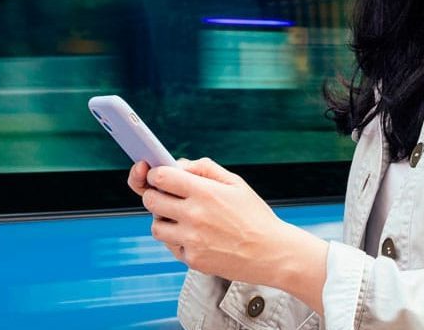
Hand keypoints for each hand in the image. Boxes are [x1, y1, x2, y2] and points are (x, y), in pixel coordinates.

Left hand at [136, 157, 327, 301]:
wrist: (272, 253)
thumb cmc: (254, 216)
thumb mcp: (236, 183)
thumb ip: (205, 168)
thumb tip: (179, 165)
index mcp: (205, 191)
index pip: (160, 177)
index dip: (155, 174)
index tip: (159, 176)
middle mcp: (195, 215)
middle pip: (151, 200)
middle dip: (155, 195)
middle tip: (167, 196)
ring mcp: (192, 239)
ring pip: (156, 225)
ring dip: (163, 219)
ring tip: (181, 218)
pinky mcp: (192, 259)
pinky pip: (170, 245)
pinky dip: (177, 240)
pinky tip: (195, 236)